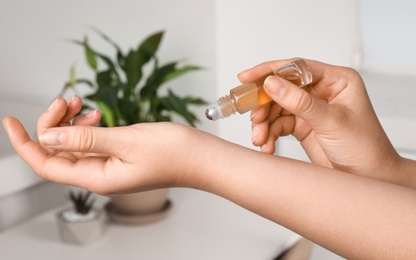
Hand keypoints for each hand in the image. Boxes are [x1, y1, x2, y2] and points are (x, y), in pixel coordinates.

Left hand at [2, 96, 194, 193]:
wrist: (201, 156)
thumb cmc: (173, 153)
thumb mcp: (126, 141)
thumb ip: (86, 138)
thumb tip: (48, 134)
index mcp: (97, 178)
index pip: (46, 164)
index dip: (25, 143)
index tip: (10, 120)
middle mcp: (99, 174)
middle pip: (58, 150)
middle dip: (53, 122)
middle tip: (65, 98)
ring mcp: (109, 164)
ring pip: (74, 143)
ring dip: (71, 121)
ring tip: (81, 101)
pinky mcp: (119, 154)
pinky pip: (91, 140)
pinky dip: (88, 124)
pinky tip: (96, 112)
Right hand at [241, 59, 400, 182]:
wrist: (370, 178)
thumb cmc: (365, 148)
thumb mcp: (331, 122)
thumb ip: (300, 103)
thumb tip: (271, 84)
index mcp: (336, 81)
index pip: (296, 68)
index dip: (269, 71)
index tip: (247, 79)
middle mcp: (322, 91)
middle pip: (282, 89)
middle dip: (264, 106)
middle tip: (253, 119)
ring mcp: (311, 109)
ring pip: (277, 108)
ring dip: (264, 124)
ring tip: (260, 140)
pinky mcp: (303, 126)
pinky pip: (278, 125)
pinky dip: (269, 135)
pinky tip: (268, 146)